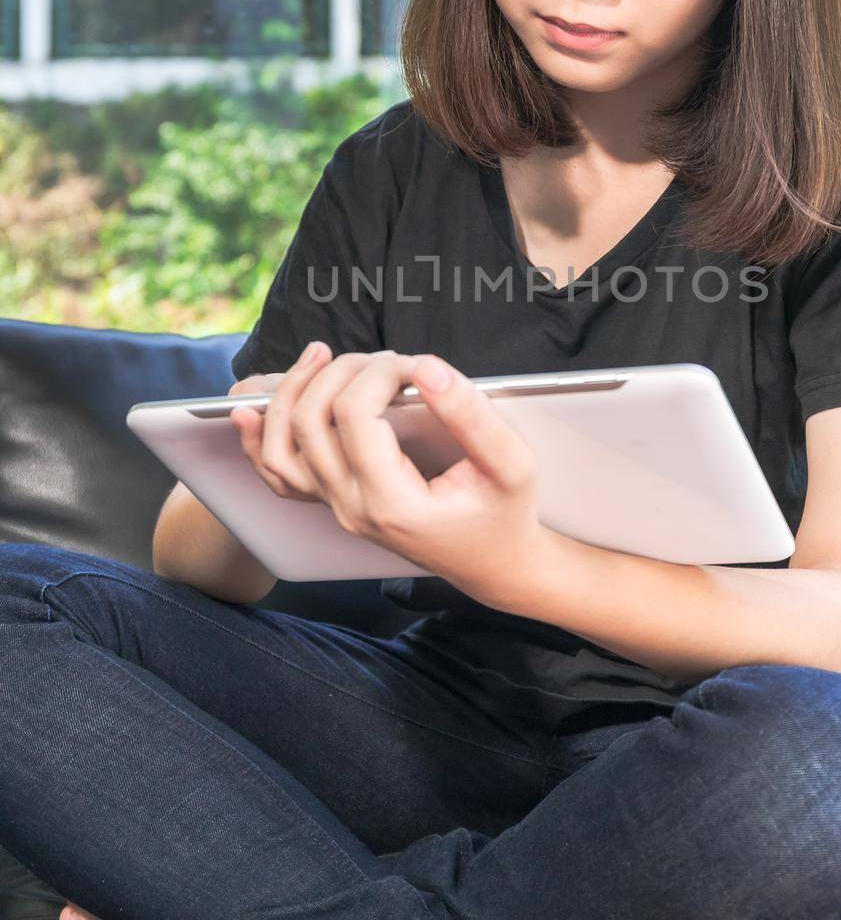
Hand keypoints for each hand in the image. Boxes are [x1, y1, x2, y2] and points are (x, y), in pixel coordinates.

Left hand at [234, 344, 548, 607]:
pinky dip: (258, 438)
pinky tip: (248, 409)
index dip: (380, 373)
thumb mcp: (512, 464)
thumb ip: (471, 414)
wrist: (493, 563)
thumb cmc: (505, 513)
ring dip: (292, 391)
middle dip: (340, 371)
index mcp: (393, 502)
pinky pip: (278, 472)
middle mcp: (352, 507)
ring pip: (281, 446)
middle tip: (384, 358)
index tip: (417, 363)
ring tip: (322, 355)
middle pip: (309, 422)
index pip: (355, 416)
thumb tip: (426, 366)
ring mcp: (337, 507)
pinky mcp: (334, 500)